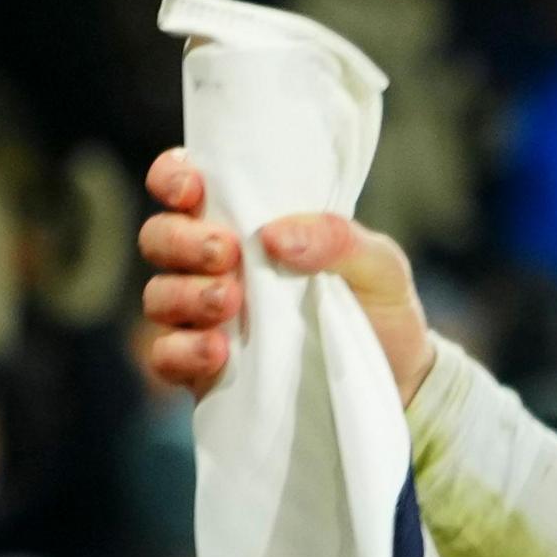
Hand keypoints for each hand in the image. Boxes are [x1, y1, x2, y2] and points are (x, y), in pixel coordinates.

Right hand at [136, 149, 432, 404]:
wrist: (399, 380)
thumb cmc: (380, 304)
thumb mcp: (378, 262)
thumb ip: (335, 237)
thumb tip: (274, 235)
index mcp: (249, 222)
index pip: (186, 185)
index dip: (172, 177)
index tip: (191, 188)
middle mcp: (214, 264)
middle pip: (160, 237)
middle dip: (181, 240)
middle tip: (226, 253)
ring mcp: (204, 317)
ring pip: (157, 294)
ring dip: (183, 293)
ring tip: (228, 302)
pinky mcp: (203, 369)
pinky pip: (165, 356)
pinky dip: (182, 350)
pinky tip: (217, 352)